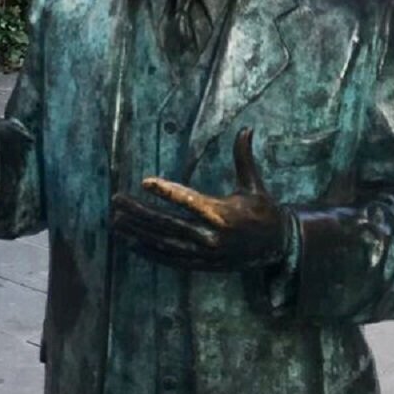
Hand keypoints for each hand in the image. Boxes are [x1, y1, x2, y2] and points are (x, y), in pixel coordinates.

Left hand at [111, 128, 289, 271]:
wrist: (277, 247)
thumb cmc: (263, 211)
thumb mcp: (255, 184)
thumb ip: (244, 157)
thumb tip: (246, 128)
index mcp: (223, 214)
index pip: (189, 201)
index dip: (167, 191)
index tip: (145, 181)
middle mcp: (211, 236)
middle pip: (168, 224)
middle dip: (140, 212)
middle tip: (116, 201)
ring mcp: (204, 254)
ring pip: (164, 243)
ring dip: (138, 232)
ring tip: (116, 221)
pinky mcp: (201, 265)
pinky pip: (170, 259)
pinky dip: (150, 251)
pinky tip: (131, 242)